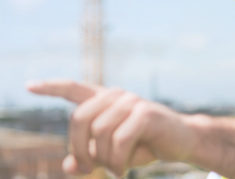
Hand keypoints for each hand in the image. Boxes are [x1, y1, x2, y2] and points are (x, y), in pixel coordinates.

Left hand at [26, 80, 198, 176]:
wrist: (182, 141)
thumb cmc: (145, 145)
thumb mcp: (113, 153)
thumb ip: (90, 157)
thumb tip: (68, 167)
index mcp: (106, 100)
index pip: (74, 88)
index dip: (51, 87)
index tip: (29, 87)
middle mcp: (116, 95)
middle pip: (79, 119)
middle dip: (79, 150)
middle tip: (90, 169)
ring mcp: (131, 102)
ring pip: (98, 134)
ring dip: (103, 160)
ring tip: (114, 170)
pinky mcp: (145, 113)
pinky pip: (119, 140)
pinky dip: (117, 161)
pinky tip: (122, 170)